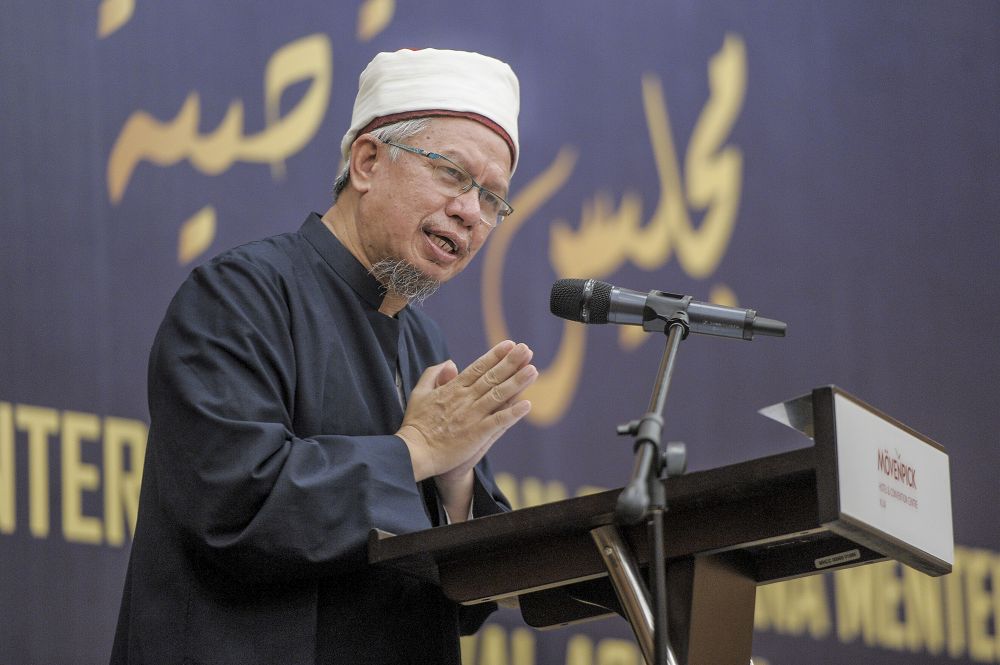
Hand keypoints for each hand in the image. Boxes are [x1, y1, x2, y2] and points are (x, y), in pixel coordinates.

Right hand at [396, 340, 536, 482]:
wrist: (414, 452)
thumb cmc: (416, 424)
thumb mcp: (419, 393)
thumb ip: (434, 375)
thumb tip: (450, 362)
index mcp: (452, 389)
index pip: (478, 368)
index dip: (495, 355)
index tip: (510, 345)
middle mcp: (465, 399)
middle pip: (492, 377)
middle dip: (511, 362)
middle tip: (527, 350)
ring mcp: (472, 416)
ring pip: (498, 395)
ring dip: (517, 382)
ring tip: (533, 370)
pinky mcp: (476, 434)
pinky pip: (498, 421)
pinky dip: (512, 413)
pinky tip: (527, 404)